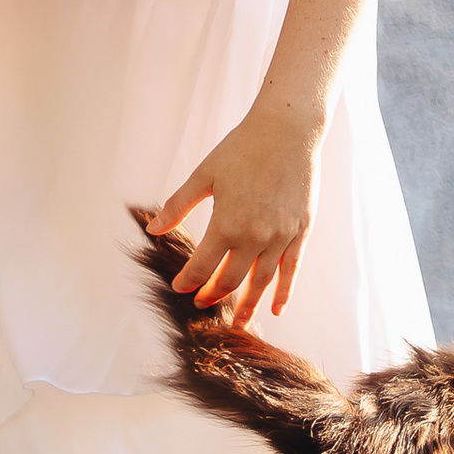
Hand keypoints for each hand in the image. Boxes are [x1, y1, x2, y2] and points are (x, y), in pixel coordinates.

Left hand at [152, 99, 323, 323]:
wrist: (288, 131)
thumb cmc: (242, 148)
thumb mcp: (204, 175)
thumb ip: (178, 206)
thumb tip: (154, 230)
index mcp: (226, 224)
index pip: (202, 266)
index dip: (188, 280)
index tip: (180, 287)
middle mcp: (254, 238)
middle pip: (231, 280)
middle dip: (214, 294)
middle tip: (203, 303)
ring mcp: (280, 237)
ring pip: (261, 281)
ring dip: (249, 305)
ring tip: (241, 322)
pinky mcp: (300, 232)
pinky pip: (291, 270)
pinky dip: (283, 291)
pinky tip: (276, 307)